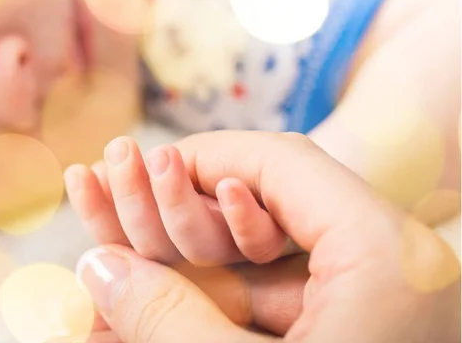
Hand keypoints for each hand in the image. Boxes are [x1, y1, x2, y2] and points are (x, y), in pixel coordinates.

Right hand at [75, 131, 460, 342]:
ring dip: (189, 267)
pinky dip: (216, 303)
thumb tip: (95, 267)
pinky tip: (155, 310)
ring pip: (262, 259)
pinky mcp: (352, 325)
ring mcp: (374, 296)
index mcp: (385, 254)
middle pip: (268, 207)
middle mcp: (389, 262)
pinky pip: (275, 297)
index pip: (280, 162)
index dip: (199, 158)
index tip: (137, 172)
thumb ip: (165, 319)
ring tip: (118, 279)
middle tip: (114, 216)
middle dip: (181, 216)